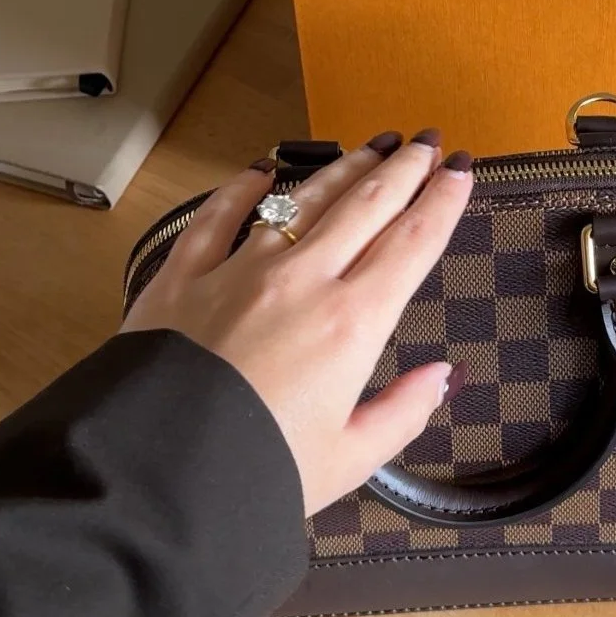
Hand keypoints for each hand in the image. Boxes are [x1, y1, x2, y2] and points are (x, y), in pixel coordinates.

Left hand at [122, 133, 472, 514]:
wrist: (154, 473)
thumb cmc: (254, 472)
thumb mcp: (348, 460)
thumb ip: (402, 413)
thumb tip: (442, 376)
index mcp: (352, 324)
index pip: (412, 243)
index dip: (442, 202)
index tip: (461, 172)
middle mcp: (302, 281)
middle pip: (366, 206)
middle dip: (402, 169)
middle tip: (426, 143)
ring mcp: (239, 271)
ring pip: (303, 199)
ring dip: (343, 169)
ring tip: (370, 148)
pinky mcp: (184, 276)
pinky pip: (219, 216)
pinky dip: (243, 187)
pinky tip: (263, 170)